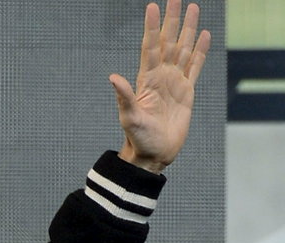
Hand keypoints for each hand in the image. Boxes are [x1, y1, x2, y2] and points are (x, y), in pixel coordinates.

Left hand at [109, 0, 210, 173]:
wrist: (153, 154)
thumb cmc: (138, 138)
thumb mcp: (129, 117)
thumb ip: (124, 97)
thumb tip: (113, 77)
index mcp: (146, 79)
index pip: (150, 47)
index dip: (152, 27)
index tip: (153, 6)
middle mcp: (160, 76)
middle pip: (168, 42)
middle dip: (172, 20)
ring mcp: (174, 82)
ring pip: (183, 49)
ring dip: (188, 29)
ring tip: (193, 8)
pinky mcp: (186, 92)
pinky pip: (195, 66)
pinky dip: (200, 51)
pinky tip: (203, 35)